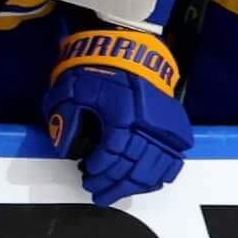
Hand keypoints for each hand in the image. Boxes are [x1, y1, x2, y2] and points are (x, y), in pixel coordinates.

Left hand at [43, 27, 192, 207]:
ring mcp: (164, 125)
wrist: (130, 44)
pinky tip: (145, 183)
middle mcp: (147, 122)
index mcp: (123, 113)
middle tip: (96, 193)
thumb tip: (64, 147)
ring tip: (116, 193)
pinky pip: (173, 158)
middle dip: (113, 184)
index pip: (113, 151)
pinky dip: (160, 174)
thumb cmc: (99, 65)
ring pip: (154, 166)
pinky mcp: (174, 125)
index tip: (86, 172)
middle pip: (134, 165)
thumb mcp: (74, 86)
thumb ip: (65, 117)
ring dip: (134, 185)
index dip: (99, 167)